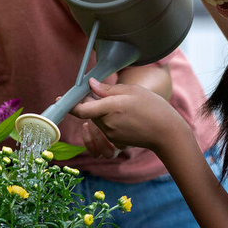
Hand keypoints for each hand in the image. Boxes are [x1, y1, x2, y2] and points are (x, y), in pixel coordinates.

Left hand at [69, 78, 185, 152]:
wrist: (167, 132)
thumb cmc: (153, 107)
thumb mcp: (132, 91)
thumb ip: (108, 89)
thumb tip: (91, 85)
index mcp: (110, 108)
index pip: (81, 109)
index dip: (68, 104)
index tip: (60, 98)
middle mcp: (107, 124)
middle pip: (89, 113)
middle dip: (90, 103)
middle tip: (102, 92)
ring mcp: (111, 135)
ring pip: (97, 121)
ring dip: (101, 113)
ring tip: (118, 104)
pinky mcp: (116, 142)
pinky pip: (106, 130)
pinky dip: (110, 122)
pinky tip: (124, 116)